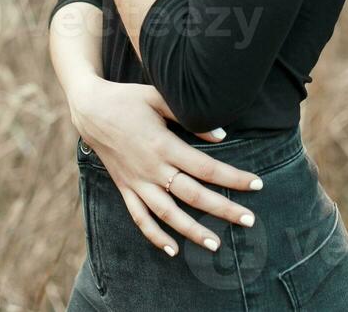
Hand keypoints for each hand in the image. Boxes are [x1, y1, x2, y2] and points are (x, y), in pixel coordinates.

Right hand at [67, 77, 262, 255]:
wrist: (90, 110)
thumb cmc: (128, 99)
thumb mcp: (158, 98)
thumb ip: (189, 116)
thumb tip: (222, 135)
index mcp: (163, 145)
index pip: (207, 167)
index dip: (233, 177)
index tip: (257, 184)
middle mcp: (152, 168)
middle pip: (193, 195)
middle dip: (223, 209)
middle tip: (249, 221)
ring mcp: (137, 182)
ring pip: (168, 214)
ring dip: (192, 231)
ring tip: (216, 245)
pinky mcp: (125, 188)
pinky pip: (139, 217)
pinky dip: (155, 236)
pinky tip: (172, 250)